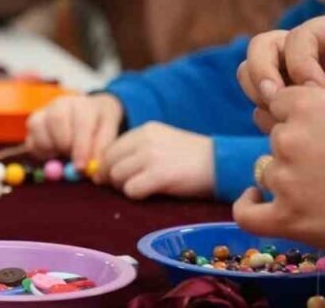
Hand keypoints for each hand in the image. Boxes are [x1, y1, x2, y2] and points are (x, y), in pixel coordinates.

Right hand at [26, 94, 123, 167]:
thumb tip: (92, 171)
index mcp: (82, 104)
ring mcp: (44, 111)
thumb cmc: (98, 123)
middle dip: (63, 144)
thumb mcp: (108, 132)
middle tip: (70, 158)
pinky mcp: (33, 124)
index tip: (81, 166)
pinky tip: (53, 153)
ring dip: (49, 147)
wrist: (87, 111)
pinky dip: (39, 151)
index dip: (80, 147)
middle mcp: (60, 104)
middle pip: (55, 120)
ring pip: (37, 127)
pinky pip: (30, 139)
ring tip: (62, 154)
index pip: (80, 123)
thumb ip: (101, 149)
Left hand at [97, 122, 213, 199]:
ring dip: (124, 187)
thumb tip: (102, 170)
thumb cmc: (191, 158)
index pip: (109, 148)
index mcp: (144, 130)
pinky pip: (131, 190)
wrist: (222, 165)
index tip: (111, 177)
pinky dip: (136, 195)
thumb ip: (136, 150)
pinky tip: (150, 194)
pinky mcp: (159, 175)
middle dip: (111, 178)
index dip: (106, 165)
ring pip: (117, 176)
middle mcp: (144, 140)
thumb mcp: (162, 143)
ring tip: (141, 188)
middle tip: (125, 186)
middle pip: (108, 162)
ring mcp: (151, 157)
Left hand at [234, 87, 324, 261]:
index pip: (279, 103)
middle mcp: (290, 136)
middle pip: (275, 140)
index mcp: (311, 104)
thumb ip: (324, 119)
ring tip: (324, 192)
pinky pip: (246, 214)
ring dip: (287, 181)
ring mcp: (284, 178)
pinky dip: (248, 206)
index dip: (296, 118)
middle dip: (297, 152)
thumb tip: (295, 126)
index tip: (311, 132)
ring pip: (267, 173)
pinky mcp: (287, 218)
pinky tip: (257, 201)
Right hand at [238, 13, 324, 133]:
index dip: (300, 64)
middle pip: (262, 47)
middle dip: (262, 73)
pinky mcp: (289, 97)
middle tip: (272, 99)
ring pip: (252, 72)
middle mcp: (307, 46)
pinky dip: (265, 113)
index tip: (316, 92)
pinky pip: (260, 101)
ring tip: (278, 115)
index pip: (298, 37)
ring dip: (258, 92)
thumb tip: (305, 97)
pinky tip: (286, 128)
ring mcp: (293, 71)